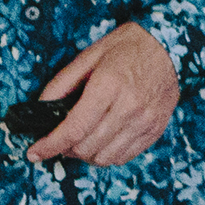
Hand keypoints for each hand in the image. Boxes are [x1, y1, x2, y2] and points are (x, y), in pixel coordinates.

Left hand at [28, 21, 180, 165]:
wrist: (169, 46)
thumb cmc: (127, 47)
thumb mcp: (88, 56)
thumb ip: (62, 84)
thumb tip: (41, 108)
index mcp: (109, 86)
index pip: (74, 128)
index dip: (50, 145)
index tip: (34, 153)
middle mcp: (130, 107)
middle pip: (87, 147)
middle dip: (65, 149)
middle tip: (60, 140)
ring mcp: (145, 121)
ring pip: (105, 158)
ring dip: (86, 155)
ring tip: (82, 140)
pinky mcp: (155, 130)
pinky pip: (125, 157)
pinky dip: (107, 154)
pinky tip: (102, 140)